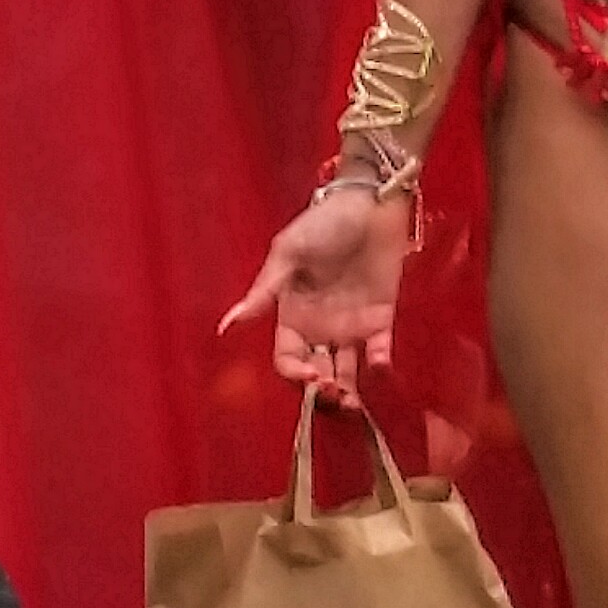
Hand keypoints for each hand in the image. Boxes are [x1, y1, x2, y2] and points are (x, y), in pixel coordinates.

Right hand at [220, 173, 414, 401]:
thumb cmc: (324, 223)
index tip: (309, 377)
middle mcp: (320, 328)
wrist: (369, 202)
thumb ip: (264, 292)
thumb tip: (226, 326)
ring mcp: (352, 326)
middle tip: (336, 398)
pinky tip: (378, 364)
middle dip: (323, 393)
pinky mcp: (381, 318)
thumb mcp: (288, 253)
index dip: (295, 375)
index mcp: (292, 315)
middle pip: (318, 375)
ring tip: (354, 404)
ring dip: (350, 393)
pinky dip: (380, 364)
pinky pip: (380, 350)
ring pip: (347, 373)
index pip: (288, 359)